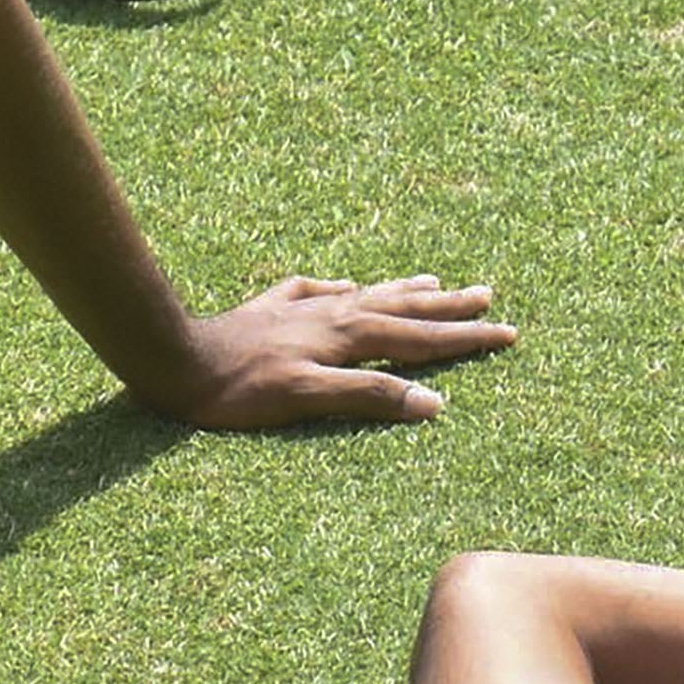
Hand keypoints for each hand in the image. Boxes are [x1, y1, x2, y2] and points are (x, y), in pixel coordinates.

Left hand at [152, 274, 513, 428]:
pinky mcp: (271, 309)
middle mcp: (333, 316)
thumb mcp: (308, 400)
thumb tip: (432, 403)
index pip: (421, 338)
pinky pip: (316, 292)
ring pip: (368, 295)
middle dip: (448, 308)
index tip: (508, 332)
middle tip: (489, 297)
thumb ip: (369, 397)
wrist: (175, 359)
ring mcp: (302, 309)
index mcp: (349, 338)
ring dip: (405, 290)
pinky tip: (345, 285)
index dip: (466, 338)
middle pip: (403, 309)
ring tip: (435, 280)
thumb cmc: (239, 391)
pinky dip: (340, 290)